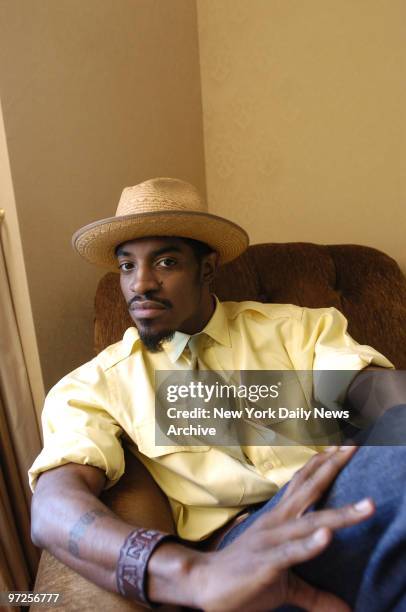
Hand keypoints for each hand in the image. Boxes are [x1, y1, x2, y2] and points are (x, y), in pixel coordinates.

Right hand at [192, 446, 373, 611]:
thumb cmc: (245, 578)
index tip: (342, 445)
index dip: (322, 464)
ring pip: (312, 522)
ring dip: (341, 514)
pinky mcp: (267, 563)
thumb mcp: (286, 583)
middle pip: (310, 490)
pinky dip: (310, 544)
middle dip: (332, 467)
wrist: (205, 584)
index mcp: (280, 518)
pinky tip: (327, 535)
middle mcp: (278, 522)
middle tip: (351, 446)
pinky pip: (291, 552)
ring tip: (367, 505)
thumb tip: (345, 609)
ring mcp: (272, 540)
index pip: (304, 484)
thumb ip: (315, 593)